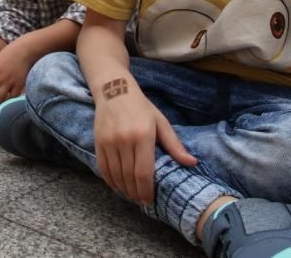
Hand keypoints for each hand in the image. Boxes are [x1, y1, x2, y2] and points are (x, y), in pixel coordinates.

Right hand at [94, 89, 195, 203]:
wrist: (114, 90)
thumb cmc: (141, 107)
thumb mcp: (161, 122)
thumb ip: (175, 145)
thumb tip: (192, 163)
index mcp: (143, 136)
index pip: (143, 172)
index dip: (146, 190)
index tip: (149, 200)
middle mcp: (124, 140)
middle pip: (128, 177)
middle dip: (135, 193)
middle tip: (141, 200)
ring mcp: (109, 141)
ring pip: (115, 174)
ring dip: (123, 189)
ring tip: (131, 195)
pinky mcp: (98, 141)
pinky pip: (103, 167)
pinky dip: (110, 180)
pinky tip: (117, 186)